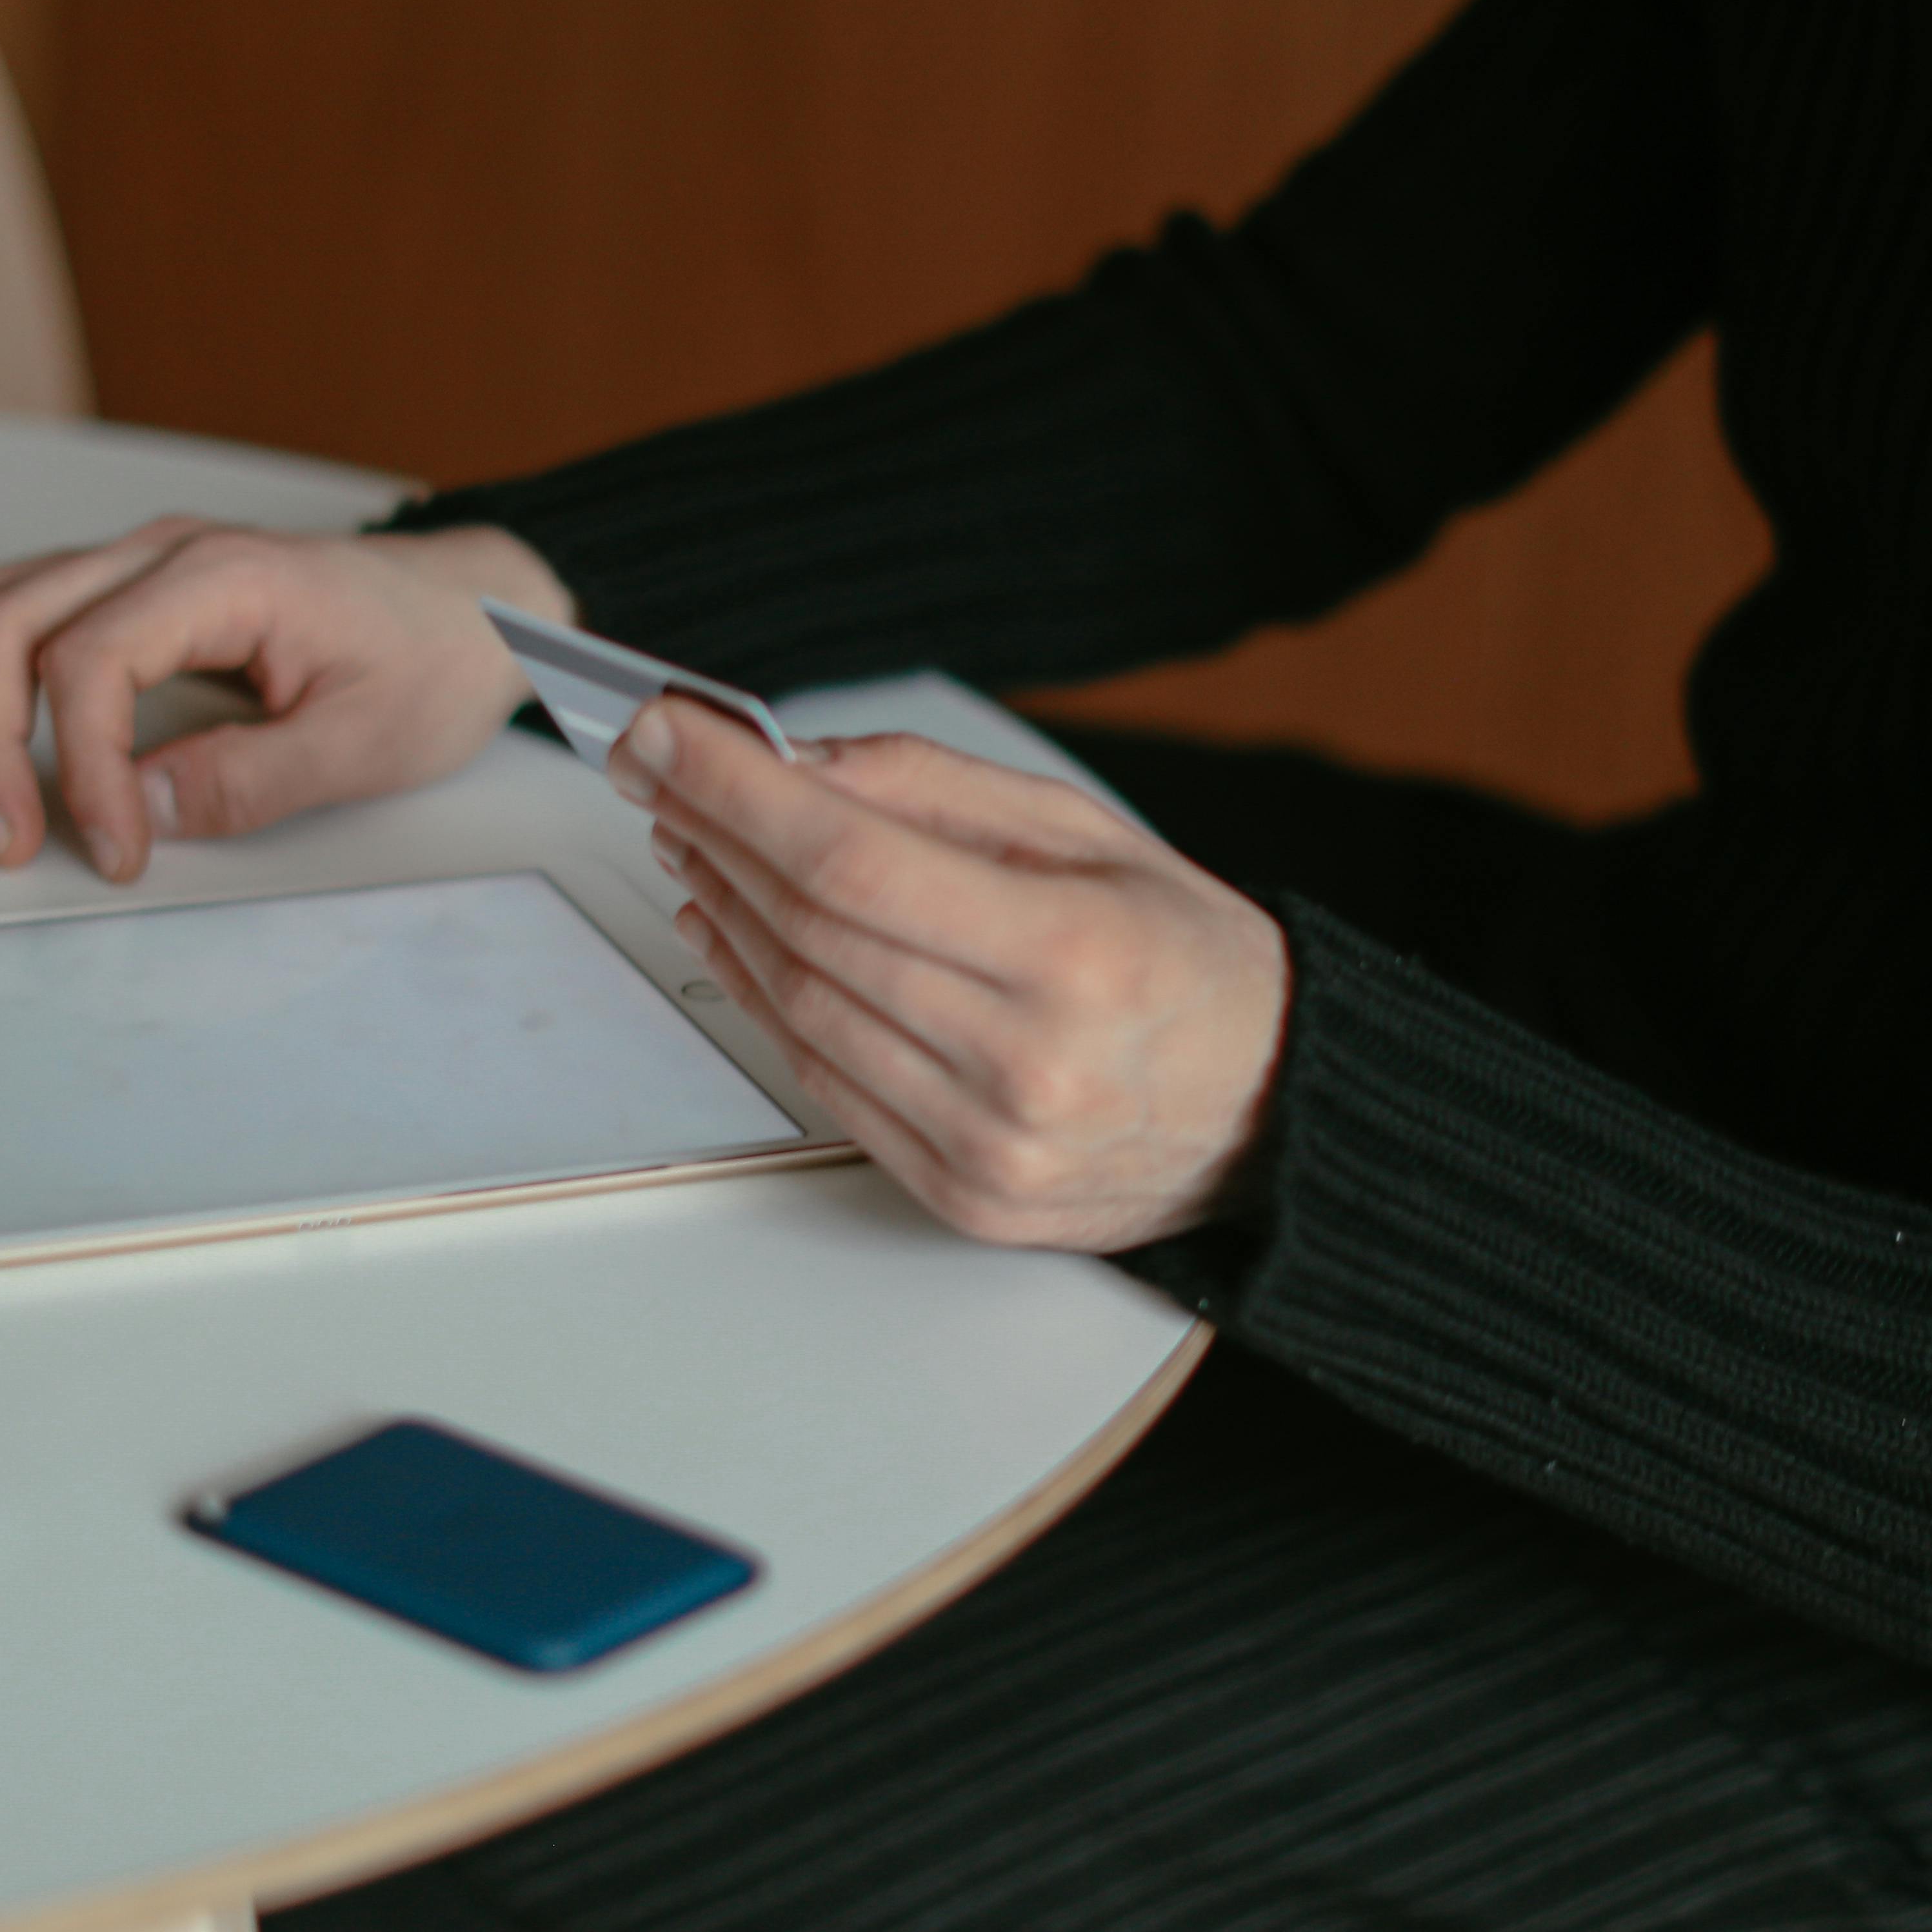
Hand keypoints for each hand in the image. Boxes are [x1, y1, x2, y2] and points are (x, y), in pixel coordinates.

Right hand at [0, 516, 569, 878]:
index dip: (83, 768)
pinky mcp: (144, 591)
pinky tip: (10, 760)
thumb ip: (252, 780)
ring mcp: (149, 563)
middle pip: (8, 619)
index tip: (114, 850)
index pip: (92, 660)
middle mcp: (169, 551)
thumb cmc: (436, 659)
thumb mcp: (367, 741)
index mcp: (228, 576)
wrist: (477, 611)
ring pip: (0, 610)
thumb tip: (142, 812)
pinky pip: (32, 619)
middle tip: (6, 838)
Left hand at [622, 704, 1288, 1251]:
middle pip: (813, 934)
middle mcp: (1029, 1065)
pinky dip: (766, 1000)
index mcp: (1078, 955)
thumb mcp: (1094, 833)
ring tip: (687, 840)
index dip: (739, 792)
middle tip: (655, 772)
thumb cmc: (1193, 962)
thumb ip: (937, 791)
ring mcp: (990, 1146)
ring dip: (725, 915)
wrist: (1276, 1112)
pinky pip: (827, 1085)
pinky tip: (738, 933)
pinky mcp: (963, 1198)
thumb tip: (794, 762)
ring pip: (803, 1012)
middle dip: (713, 835)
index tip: (666, 733)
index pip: (852, 863)